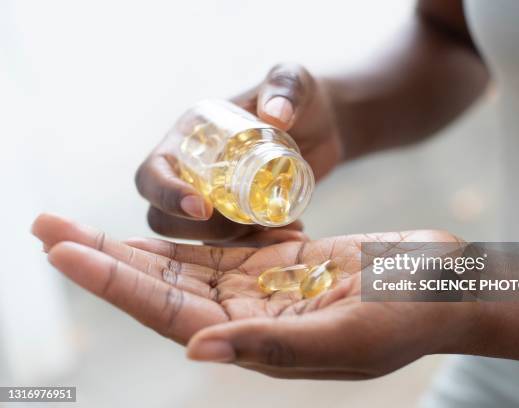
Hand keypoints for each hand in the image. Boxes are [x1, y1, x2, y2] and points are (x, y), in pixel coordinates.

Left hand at [32, 213, 473, 379]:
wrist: (442, 287)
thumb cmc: (408, 317)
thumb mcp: (346, 338)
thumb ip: (271, 344)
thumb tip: (195, 348)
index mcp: (258, 340)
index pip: (167, 311)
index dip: (113, 281)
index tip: (64, 249)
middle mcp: (250, 315)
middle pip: (160, 285)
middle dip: (103, 258)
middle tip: (46, 228)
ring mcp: (264, 286)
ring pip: (183, 264)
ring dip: (132, 242)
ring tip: (82, 224)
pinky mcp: (282, 259)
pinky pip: (221, 245)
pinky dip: (185, 233)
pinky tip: (155, 221)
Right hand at [135, 63, 341, 243]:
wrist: (324, 126)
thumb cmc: (300, 98)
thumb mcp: (294, 82)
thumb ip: (286, 88)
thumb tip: (276, 115)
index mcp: (188, 137)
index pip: (152, 173)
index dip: (167, 195)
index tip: (204, 208)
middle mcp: (192, 170)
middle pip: (165, 218)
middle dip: (204, 231)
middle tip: (250, 225)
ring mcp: (214, 198)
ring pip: (200, 239)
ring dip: (236, 244)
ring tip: (282, 231)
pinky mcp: (238, 218)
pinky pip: (234, 245)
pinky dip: (259, 247)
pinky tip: (293, 233)